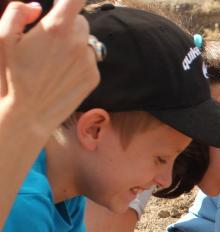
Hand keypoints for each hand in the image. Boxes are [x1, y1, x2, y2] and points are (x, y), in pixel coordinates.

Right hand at [0, 0, 98, 134]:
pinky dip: (77, 61)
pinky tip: (58, 74)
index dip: (69, 0)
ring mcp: (89, 61)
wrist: (26, 115)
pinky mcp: (94, 77)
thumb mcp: (1, 38)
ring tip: (50, 61)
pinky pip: (89, 59)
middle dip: (64, 24)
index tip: (63, 3)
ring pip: (85, 40)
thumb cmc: (9, 76)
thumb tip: (36, 7)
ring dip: (72, 43)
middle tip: (44, 40)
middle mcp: (79, 42)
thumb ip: (17, 12)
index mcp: (57, 28)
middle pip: (79, 20)